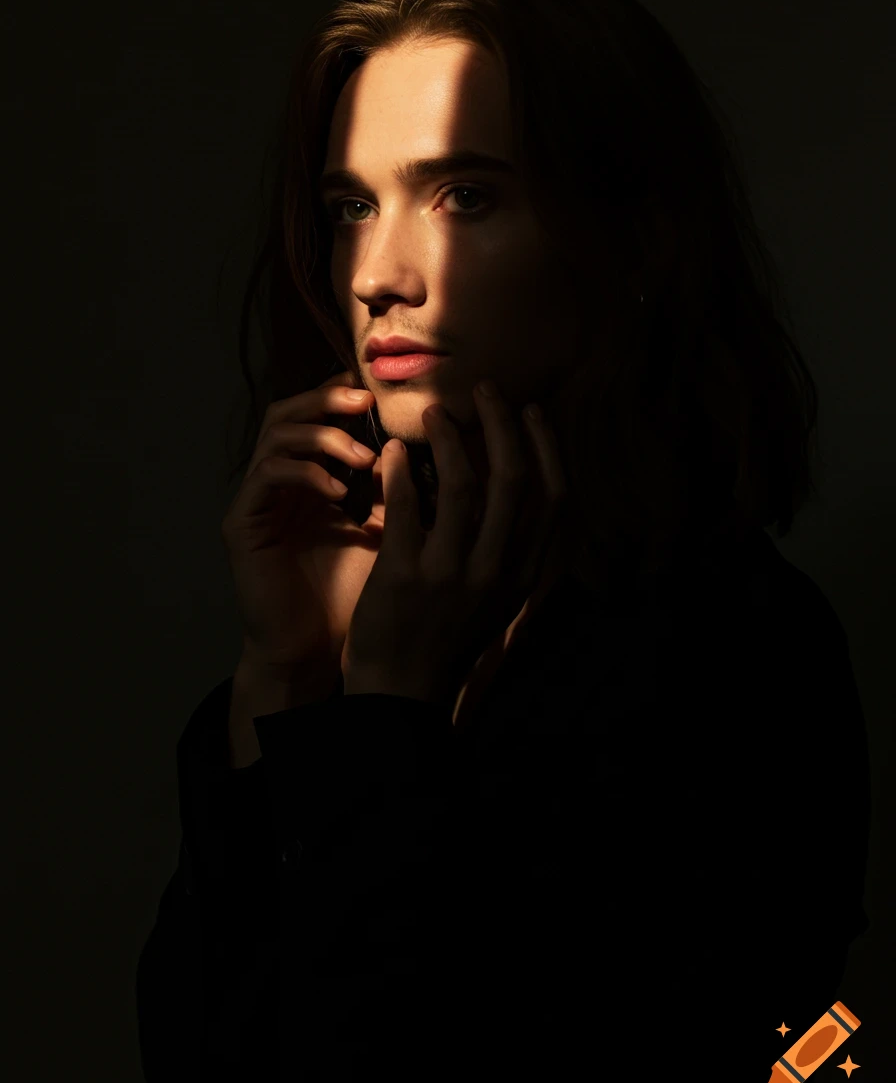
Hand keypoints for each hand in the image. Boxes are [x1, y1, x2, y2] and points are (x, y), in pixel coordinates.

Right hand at [220, 369, 383, 690]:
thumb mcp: (383, 534)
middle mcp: (277, 482)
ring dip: (323, 437)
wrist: (317, 653)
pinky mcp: (241, 523)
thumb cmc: (351, 598)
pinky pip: (266, 476)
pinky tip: (337, 492)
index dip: (342, 395)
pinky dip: (305, 473)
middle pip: (288, 412)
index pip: (316, 416)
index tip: (382, 392)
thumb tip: (421, 445)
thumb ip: (392, 491)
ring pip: (276, 436)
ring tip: (362, 456)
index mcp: (308, 478)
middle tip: (365, 400)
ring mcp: (256, 500)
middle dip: (327, 399)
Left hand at [341, 381, 568, 708]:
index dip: (546, 447)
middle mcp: (496, 572)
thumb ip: (508, 547)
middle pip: (514, 480)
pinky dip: (401, 470)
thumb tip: (515, 480)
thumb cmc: (445, 637)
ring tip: (434, 413)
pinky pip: (407, 505)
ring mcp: (451, 574)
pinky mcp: (404, 577)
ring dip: (450, 437)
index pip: (554, 498)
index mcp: (523, 575)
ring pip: (463, 485)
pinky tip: (394, 451)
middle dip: (502, 425)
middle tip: (483, 390)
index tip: (531, 410)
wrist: (399, 692)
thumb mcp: (494, 597)